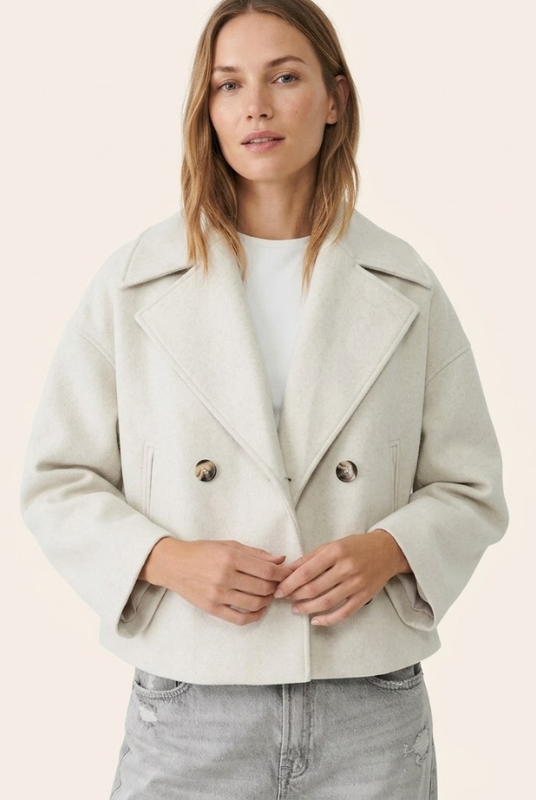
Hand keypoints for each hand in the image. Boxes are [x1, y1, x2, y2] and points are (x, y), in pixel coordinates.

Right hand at [142, 537, 294, 625]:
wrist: (174, 564)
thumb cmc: (203, 551)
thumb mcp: (229, 545)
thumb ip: (256, 553)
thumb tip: (281, 559)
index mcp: (230, 557)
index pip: (267, 570)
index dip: (283, 574)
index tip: (290, 574)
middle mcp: (225, 576)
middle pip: (263, 588)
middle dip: (277, 587)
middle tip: (279, 584)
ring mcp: (218, 595)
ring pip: (254, 603)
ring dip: (267, 600)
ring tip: (269, 595)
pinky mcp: (212, 609)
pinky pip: (240, 618)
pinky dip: (254, 616)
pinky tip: (259, 609)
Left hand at [273, 529, 408, 626]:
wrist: (387, 550)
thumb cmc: (356, 546)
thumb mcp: (331, 545)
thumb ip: (310, 558)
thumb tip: (288, 570)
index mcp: (335, 552)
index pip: (306, 571)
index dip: (289, 584)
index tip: (278, 590)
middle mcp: (346, 568)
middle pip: (314, 588)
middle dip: (295, 596)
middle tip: (285, 599)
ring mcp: (356, 583)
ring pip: (326, 602)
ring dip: (307, 609)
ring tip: (296, 609)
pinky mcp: (364, 596)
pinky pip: (343, 613)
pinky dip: (328, 619)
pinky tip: (316, 620)